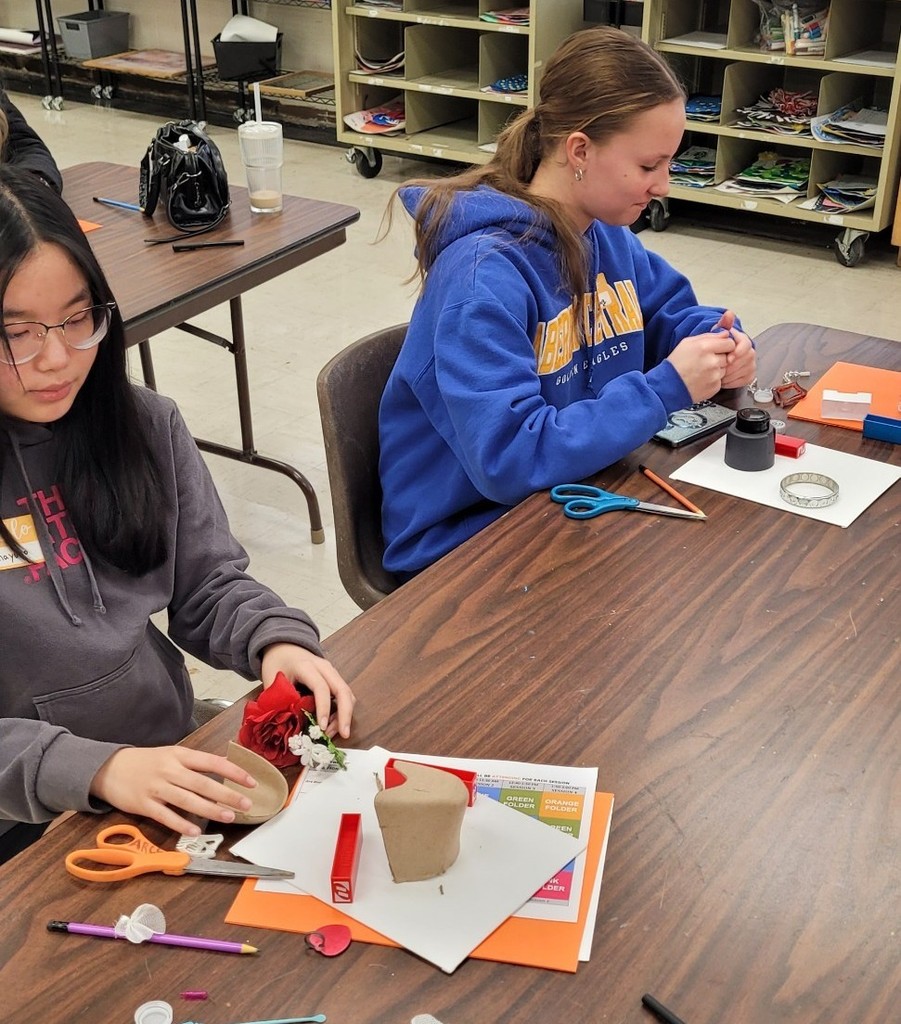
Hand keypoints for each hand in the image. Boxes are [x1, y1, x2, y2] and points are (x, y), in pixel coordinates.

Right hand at [90, 747, 256, 836]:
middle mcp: (170, 770)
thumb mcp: (173, 754)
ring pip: (188, 800)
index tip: (251, 782)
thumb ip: (197, 762)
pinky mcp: (144, 804)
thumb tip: (227, 765)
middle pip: (204, 783)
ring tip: (229, 817)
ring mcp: (157, 788)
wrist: (110, 767)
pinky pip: (166, 816)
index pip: (212, 762)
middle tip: (246, 804)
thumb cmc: (148, 762)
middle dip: (228, 795)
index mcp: (180, 755)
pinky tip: (196, 830)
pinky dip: (182, 823)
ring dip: (211, 809)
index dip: (234, 772)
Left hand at [261, 643, 355, 739]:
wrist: (284, 646)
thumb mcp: (271, 680)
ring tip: (332, 734)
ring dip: (344, 715)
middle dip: (345, 714)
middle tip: (344, 734)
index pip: (321, 687)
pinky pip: (344, 695)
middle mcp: (324, 667)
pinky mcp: (334, 679)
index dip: (323, 708)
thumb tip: (286, 726)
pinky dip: (342, 711)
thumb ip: (278, 701)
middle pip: (343, 689)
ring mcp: (332, 672)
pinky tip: (332, 725)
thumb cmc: (277, 662)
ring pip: (347, 694)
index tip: (322, 727)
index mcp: (306, 666)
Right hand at [667, 328, 735, 402]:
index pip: (730, 343)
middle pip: (728, 356)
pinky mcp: (714, 387)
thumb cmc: (676, 363)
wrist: (669, 386)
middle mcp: (711, 361)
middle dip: (719, 357)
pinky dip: (713, 379)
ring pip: (725, 368)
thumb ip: (709, 336)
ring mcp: (714, 375)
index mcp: (705, 347)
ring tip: (702, 371)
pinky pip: (720, 380)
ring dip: (717, 369)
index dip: (724, 345)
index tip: (718, 348)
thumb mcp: (688, 342)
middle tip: (705, 361)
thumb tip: (726, 334)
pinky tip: (701, 379)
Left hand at [720, 316, 755, 387]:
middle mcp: (749, 351)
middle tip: (721, 369)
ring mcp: (750, 363)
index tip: (728, 358)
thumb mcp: (716, 334)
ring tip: (719, 375)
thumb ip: (723, 324)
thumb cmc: (715, 346)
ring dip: (732, 374)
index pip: (746, 345)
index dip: (738, 352)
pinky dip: (733, 382)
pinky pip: (745, 380)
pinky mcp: (748, 374)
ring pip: (747, 370)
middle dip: (733, 366)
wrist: (713, 359)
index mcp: (742, 340)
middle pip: (747, 359)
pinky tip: (724, 381)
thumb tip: (729, 314)